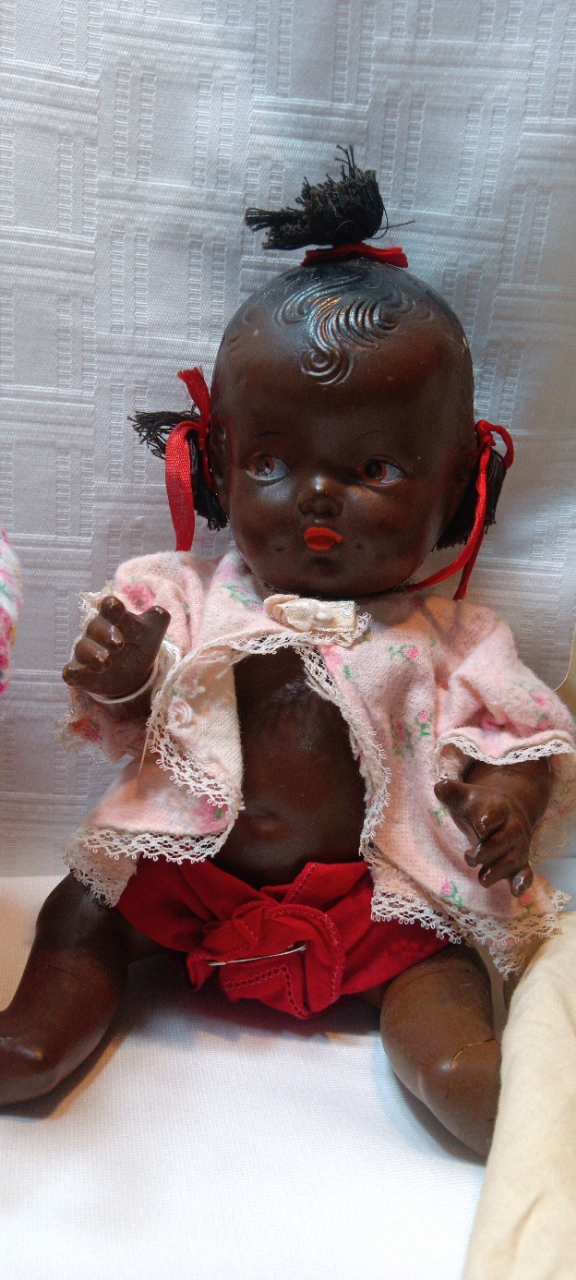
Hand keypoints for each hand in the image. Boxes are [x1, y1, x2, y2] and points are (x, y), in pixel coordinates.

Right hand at [63, 596, 169, 699]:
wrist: (132, 673)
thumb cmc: (139, 644)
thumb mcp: (153, 632)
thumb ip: (158, 619)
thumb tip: (160, 611)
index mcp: (114, 618)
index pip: (109, 606)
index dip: (112, 606)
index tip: (117, 607)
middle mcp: (97, 632)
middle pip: (96, 627)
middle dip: (106, 634)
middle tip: (119, 644)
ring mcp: (88, 652)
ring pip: (83, 648)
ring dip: (93, 655)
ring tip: (106, 662)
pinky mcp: (81, 672)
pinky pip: (70, 671)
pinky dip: (72, 672)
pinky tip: (74, 674)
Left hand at [434, 776, 533, 897]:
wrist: (507, 813)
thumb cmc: (480, 807)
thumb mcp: (466, 797)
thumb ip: (452, 792)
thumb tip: (440, 787)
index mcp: (498, 808)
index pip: (496, 812)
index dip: (489, 818)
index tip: (481, 825)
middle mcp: (511, 827)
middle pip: (505, 839)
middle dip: (488, 850)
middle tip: (470, 857)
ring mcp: (517, 846)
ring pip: (513, 859)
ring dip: (498, 870)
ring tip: (482, 878)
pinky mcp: (520, 863)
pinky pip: (525, 873)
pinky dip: (523, 882)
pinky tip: (516, 891)